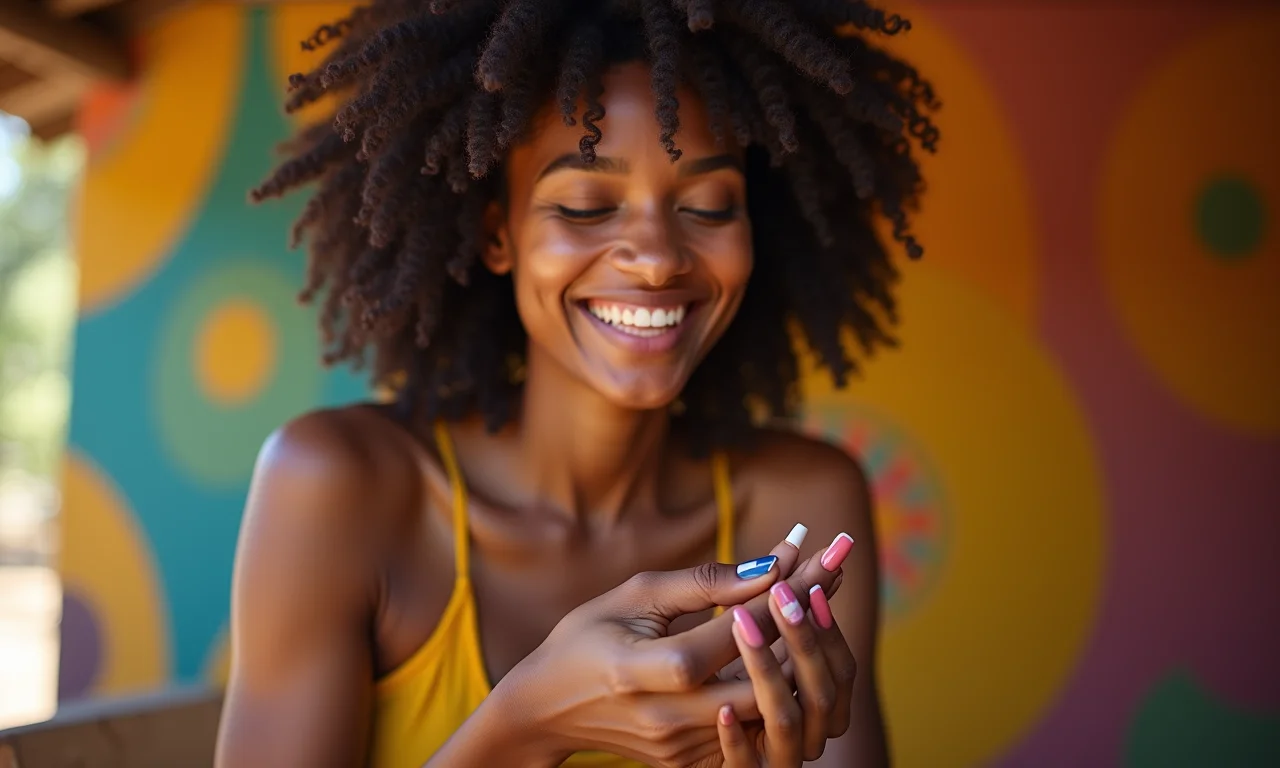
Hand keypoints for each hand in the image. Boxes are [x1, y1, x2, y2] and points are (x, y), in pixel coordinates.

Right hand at [490, 528, 847, 767]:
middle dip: (806, 624)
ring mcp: (682, 748)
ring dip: (799, 655)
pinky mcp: (689, 762)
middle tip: (832, 577)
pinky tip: (790, 645)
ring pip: (767, 709)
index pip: (740, 630)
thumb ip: (706, 583)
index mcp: (651, 671)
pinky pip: (751, 729)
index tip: (822, 555)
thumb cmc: (587, 637)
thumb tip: (773, 564)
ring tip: (819, 606)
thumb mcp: (636, 595)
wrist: (546, 708)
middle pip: (767, 676)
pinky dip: (775, 685)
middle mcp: (671, 718)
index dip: (785, 591)